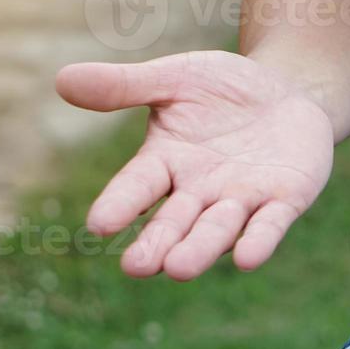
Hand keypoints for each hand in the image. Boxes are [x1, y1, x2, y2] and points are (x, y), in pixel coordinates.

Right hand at [55, 51, 334, 279]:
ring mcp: (242, 198)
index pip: (136, 187)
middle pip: (175, 222)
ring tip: (179, 269)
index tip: (98, 225)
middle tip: (138, 267)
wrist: (288, 91)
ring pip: (218, 230)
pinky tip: (249, 259)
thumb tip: (61, 80)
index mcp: (166, 163)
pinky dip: (259, 241)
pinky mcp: (284, 199)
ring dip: (201, 248)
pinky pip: (269, 225)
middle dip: (158, 244)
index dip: (120, 204)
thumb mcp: (174, 79)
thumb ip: (125, 86)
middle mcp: (200, 190)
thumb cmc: (223, 89)